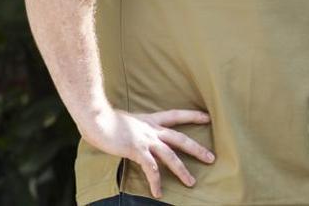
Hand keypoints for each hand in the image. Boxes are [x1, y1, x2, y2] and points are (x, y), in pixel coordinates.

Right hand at [80, 108, 214, 198]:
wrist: (96, 118)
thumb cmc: (105, 119)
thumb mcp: (126, 120)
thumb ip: (134, 126)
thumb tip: (133, 131)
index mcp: (150, 120)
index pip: (176, 115)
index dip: (192, 116)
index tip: (208, 117)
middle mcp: (152, 130)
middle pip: (181, 139)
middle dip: (197, 149)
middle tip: (212, 158)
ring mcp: (146, 140)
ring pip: (171, 156)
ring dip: (182, 170)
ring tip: (191, 182)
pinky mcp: (137, 150)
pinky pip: (151, 169)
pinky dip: (155, 182)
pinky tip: (158, 193)